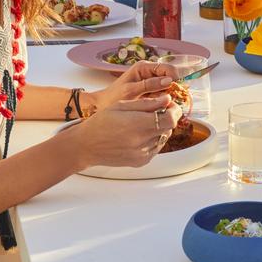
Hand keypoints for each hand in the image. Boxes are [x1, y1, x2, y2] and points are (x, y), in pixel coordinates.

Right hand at [64, 94, 182, 168]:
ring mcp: (142, 154)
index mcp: (137, 125)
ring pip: (163, 138)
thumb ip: (147, 103)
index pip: (170, 119)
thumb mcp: (122, 105)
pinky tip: (139, 134)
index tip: (170, 105)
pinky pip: (156, 148)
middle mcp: (141, 142)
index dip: (174, 110)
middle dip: (168, 117)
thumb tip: (167, 100)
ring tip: (144, 123)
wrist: (87, 145)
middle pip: (169, 128)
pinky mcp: (141, 162)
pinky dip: (153, 139)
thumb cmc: (101, 122)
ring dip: (160, 129)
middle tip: (158, 111)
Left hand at [91, 61, 174, 111]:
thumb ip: (149, 85)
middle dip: (174, 87)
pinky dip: (165, 100)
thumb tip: (169, 80)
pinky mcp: (151, 91)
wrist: (102, 106)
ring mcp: (151, 81)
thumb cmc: (113, 97)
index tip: (177, 90)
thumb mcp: (131, 91)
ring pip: (169, 86)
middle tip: (173, 100)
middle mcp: (149, 72)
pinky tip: (163, 107)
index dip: (175, 78)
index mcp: (144, 67)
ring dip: (171, 95)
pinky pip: (163, 94)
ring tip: (168, 105)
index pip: (167, 68)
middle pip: (170, 76)